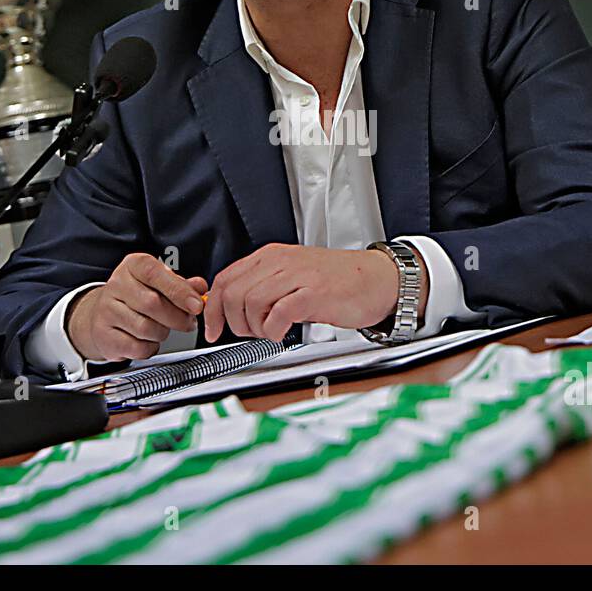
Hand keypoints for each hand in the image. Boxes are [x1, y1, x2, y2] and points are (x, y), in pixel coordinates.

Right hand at [66, 253, 207, 361]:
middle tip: (188, 322)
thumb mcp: (158, 282)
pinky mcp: (105, 336)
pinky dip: (150, 347)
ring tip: (164, 328)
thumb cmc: (136, 296)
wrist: (101, 314)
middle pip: (152, 304)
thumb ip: (181, 284)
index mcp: (133, 266)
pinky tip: (149, 339)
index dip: (179, 290)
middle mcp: (116, 285)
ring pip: (145, 328)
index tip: (196, 305)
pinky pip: (137, 347)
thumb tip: (200, 287)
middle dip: (177, 317)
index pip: (155, 274)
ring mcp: (107, 311)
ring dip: (163, 333)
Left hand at [202, 243, 424, 342]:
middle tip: (249, 334)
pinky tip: (281, 333)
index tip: (213, 329)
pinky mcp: (314, 293)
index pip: (226, 279)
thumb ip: (265, 288)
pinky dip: (273, 330)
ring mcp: (298, 276)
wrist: (378, 280)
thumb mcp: (293, 277)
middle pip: (233, 293)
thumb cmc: (338, 282)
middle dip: (234, 322)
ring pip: (251, 303)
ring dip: (254, 328)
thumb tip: (233, 310)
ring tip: (270, 333)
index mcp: (272, 256)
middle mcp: (281, 262)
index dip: (214, 309)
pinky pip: (279, 313)